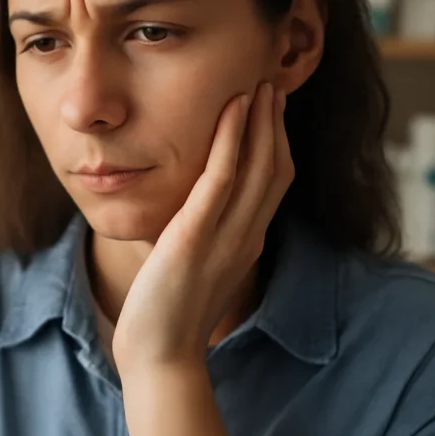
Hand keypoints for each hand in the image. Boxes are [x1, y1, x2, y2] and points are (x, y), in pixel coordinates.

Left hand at [112, 82, 291, 373]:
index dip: (276, 141)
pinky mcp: (195, 237)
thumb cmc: (168, 313)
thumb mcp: (196, 267)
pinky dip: (231, 140)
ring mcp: (225, 237)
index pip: (274, 182)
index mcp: (246, 243)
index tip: (271, 106)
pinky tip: (231, 110)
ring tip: (258, 83)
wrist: (158, 355)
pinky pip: (221, 179)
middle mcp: (245, 236)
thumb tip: (196, 214)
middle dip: (276, 123)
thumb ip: (205, 238)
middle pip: (275, 168)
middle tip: (271, 80)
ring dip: (260, 121)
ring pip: (257, 167)